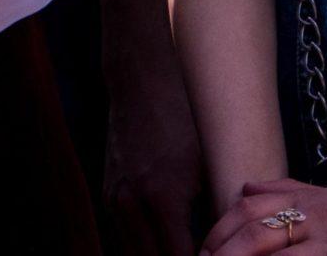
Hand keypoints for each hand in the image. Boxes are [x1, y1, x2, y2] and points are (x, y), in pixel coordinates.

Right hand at [100, 67, 205, 255]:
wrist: (141, 87)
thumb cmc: (183, 124)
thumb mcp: (206, 169)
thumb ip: (210, 212)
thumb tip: (221, 245)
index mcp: (163, 197)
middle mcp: (131, 203)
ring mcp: (114, 200)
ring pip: (130, 254)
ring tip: (176, 253)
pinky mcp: (105, 196)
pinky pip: (120, 238)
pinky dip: (138, 250)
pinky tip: (156, 249)